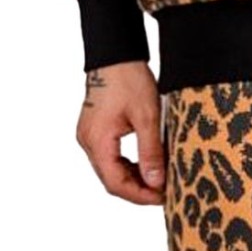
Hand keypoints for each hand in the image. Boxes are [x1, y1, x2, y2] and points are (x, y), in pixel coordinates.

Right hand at [75, 60, 166, 204]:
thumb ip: (150, 151)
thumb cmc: (129, 78)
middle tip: (163, 191)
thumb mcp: (147, 116)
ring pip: (109, 169)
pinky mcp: (94, 129)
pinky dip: (126, 163)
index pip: (116, 183)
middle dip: (137, 188)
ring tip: (157, 179)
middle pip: (111, 179)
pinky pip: (109, 155)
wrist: (115, 53)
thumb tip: (155, 183)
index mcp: (97, 141)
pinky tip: (144, 163)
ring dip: (132, 177)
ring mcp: (89, 135)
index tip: (162, 197)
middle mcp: (88, 142)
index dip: (140, 195)